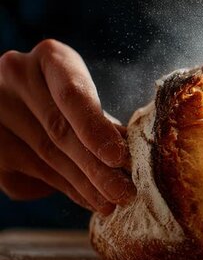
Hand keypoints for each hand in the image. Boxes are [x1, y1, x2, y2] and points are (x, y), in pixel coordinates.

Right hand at [0, 39, 135, 214]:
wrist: (18, 101)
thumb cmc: (67, 97)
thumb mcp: (86, 96)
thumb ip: (102, 121)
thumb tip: (129, 161)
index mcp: (51, 58)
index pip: (73, 94)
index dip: (96, 128)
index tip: (118, 157)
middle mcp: (16, 76)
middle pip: (60, 131)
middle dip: (97, 168)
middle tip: (125, 192)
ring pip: (46, 158)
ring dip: (84, 186)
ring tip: (111, 201)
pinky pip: (29, 176)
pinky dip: (65, 190)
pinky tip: (88, 199)